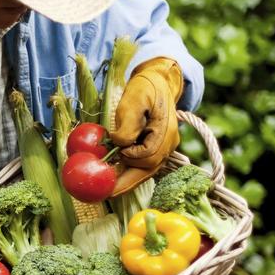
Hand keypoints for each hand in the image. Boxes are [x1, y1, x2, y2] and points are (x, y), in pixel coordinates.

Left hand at [109, 57, 182, 195]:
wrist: (157, 82)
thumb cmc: (144, 88)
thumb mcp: (134, 99)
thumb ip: (128, 123)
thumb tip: (118, 144)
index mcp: (166, 132)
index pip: (148, 155)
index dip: (130, 156)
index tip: (116, 152)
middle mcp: (168, 144)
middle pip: (149, 169)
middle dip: (127, 182)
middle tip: (107, 193)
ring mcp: (163, 147)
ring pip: (146, 170)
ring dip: (127, 179)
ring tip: (108, 190)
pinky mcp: (155, 148)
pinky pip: (143, 164)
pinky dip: (129, 171)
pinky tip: (114, 176)